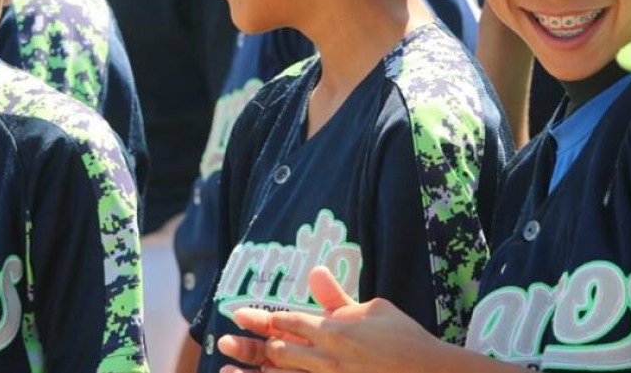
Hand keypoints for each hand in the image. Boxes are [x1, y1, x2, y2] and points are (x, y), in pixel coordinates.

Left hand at [218, 267, 447, 372]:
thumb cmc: (405, 340)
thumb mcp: (375, 309)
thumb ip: (338, 295)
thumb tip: (315, 270)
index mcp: (334, 331)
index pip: (287, 321)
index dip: (260, 317)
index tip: (238, 313)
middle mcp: (327, 360)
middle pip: (277, 352)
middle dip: (248, 347)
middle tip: (224, 343)